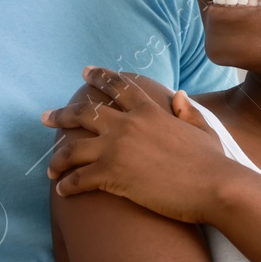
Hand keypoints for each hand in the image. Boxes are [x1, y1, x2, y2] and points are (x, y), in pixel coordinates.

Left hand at [41, 67, 235, 222]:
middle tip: (45, 117)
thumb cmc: (213, 162)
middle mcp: (128, 124)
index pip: (118, 87)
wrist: (215, 187)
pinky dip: (68, 185)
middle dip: (61, 114)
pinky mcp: (113, 174)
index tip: (85, 71)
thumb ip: (187, 111)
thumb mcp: (203, 128)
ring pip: (73, 148)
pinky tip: (62, 190)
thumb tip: (178, 95)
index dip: (99, 77)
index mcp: (150, 110)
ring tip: (50, 168)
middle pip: (84, 113)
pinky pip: (79, 178)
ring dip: (57, 158)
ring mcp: (117, 148)